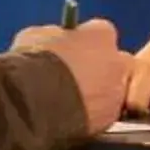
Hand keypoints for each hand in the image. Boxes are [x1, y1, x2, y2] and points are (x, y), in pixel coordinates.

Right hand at [13, 17, 129, 134]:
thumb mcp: (35, 36)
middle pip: (114, 62)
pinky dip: (91, 115)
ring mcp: (117, 91)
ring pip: (112, 91)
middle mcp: (118, 60)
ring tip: (70, 101)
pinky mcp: (111, 118)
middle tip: (76, 75)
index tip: (72, 48)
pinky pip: (104, 114)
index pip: (101, 31)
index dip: (85, 41)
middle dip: (99, 67)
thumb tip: (54, 41)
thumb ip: (53, 37)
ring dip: (96, 94)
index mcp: (101, 34)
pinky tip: (70, 116)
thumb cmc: (33, 61)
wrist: (31, 99)